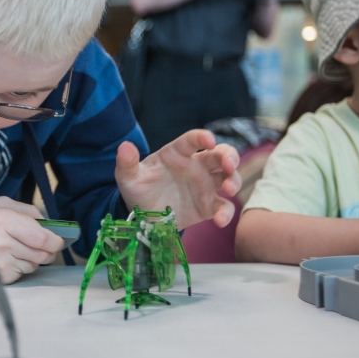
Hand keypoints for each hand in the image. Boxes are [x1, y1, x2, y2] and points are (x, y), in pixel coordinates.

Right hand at [0, 197, 64, 283]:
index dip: (55, 241)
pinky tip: (8, 256)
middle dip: (47, 250)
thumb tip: (51, 226)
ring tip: (17, 247)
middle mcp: (0, 243)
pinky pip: (23, 273)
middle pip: (41, 254)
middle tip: (41, 244)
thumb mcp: (2, 203)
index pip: (41, 238)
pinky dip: (22, 265)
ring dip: (33, 257)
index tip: (58, 240)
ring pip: (34, 265)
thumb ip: (29, 212)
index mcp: (2, 220)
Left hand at [115, 129, 240, 229]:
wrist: (143, 217)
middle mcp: (196, 166)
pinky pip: (223, 206)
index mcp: (177, 154)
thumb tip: (124, 146)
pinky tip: (220, 220)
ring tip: (229, 189)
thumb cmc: (139, 189)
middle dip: (229, 156)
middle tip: (229, 165)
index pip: (192, 140)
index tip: (209, 140)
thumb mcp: (128, 177)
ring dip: (234, 181)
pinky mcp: (208, 206)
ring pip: (228, 177)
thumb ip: (126, 162)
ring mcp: (205, 186)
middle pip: (220, 154)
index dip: (202, 137)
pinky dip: (226, 213)